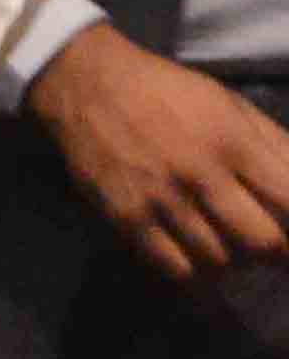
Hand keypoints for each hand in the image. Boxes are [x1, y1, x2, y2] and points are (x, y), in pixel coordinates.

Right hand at [26, 23, 288, 279]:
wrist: (88, 85)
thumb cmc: (168, 92)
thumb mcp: (231, 105)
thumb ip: (275, 145)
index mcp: (234, 141)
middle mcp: (200, 174)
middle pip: (260, 241)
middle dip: (274, 252)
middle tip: (270, 250)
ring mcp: (160, 199)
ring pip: (218, 259)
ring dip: (233, 261)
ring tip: (230, 250)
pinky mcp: (126, 217)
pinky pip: (172, 266)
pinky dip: (193, 272)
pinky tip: (196, 258)